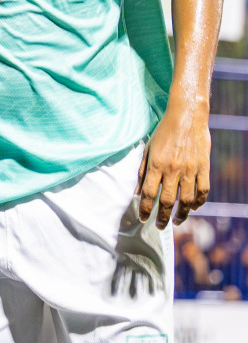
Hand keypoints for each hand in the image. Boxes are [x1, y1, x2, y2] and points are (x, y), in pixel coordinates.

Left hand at [137, 104, 210, 227]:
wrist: (187, 117)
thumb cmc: (164, 131)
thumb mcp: (148, 148)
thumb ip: (143, 170)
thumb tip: (138, 191)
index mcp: (156, 164)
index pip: (149, 193)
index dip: (146, 208)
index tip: (143, 218)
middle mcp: (173, 169)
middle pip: (167, 200)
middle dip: (161, 216)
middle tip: (159, 226)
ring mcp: (190, 170)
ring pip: (186, 200)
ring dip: (181, 214)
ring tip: (176, 221)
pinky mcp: (204, 168)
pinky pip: (203, 190)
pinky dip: (199, 202)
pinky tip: (194, 208)